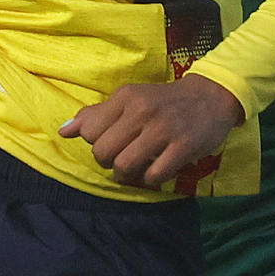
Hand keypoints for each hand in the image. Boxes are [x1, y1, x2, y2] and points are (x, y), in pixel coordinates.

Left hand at [60, 75, 243, 187]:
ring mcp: (164, 129)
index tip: (112, 141)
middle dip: (108, 162)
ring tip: (135, 167)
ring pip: (124, 166)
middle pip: (103, 152)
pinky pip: (153, 175)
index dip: (96, 143)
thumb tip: (63, 131)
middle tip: (122, 158)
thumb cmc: (163, 101)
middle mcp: (142, 110)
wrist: (211, 97)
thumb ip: (96, 115)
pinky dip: (150, 179)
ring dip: (126, 174)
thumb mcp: (129, 99)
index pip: (89, 132)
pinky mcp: (183, 146)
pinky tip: (156, 169)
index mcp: (126, 96)